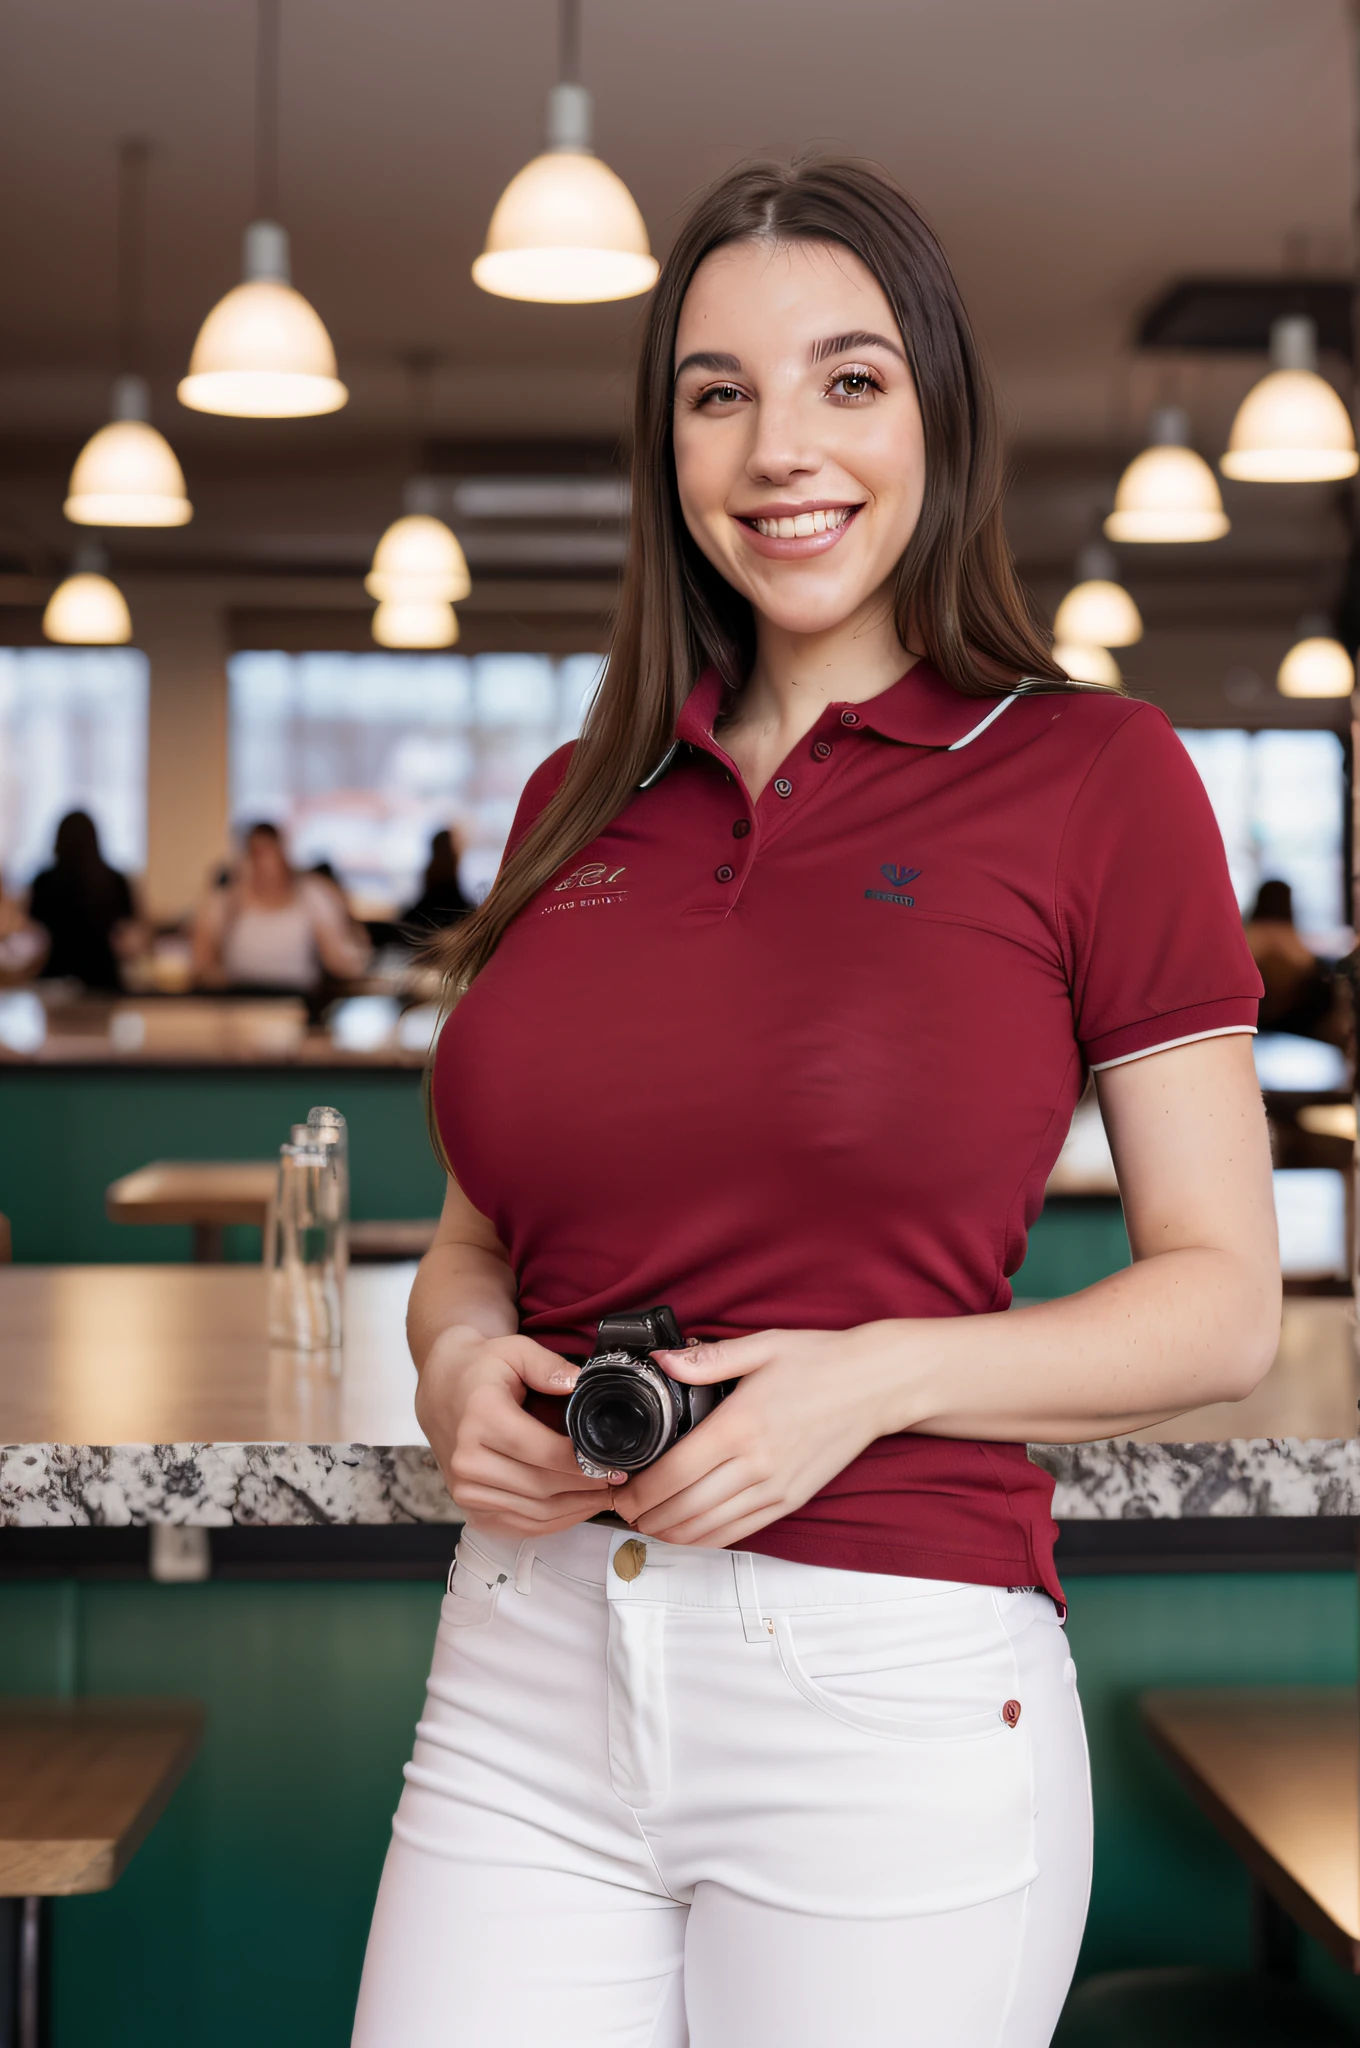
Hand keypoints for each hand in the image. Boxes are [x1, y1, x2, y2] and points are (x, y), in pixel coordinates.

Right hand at [416, 1325, 621, 1538]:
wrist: (442, 1391)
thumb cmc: (482, 1370)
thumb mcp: (514, 1350)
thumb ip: (548, 1365)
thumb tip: (578, 1384)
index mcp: (480, 1418)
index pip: (542, 1452)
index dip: (582, 1464)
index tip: (612, 1464)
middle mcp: (467, 1459)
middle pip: (541, 1487)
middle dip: (586, 1488)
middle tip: (617, 1481)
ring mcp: (465, 1489)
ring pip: (535, 1512)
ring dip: (575, 1509)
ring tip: (604, 1495)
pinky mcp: (470, 1508)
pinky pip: (520, 1526)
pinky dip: (554, 1522)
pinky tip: (576, 1507)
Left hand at [612, 1326, 897, 1549]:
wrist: (877, 1385)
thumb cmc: (820, 1362)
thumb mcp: (762, 1347)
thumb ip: (706, 1359)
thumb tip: (662, 1360)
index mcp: (739, 1426)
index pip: (673, 1474)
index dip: (637, 1492)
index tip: (618, 1492)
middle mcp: (756, 1465)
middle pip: (685, 1509)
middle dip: (645, 1516)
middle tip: (621, 1510)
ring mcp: (776, 1489)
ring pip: (709, 1528)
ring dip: (672, 1533)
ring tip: (647, 1523)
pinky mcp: (791, 1501)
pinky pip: (740, 1532)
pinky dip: (707, 1538)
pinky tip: (689, 1530)